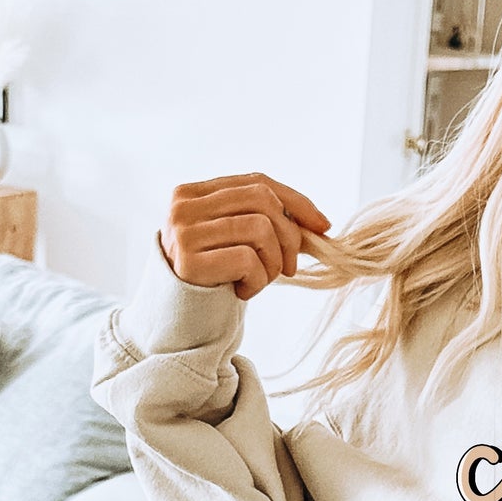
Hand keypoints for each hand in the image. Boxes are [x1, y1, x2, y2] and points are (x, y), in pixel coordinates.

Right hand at [160, 173, 331, 300]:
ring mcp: (183, 232)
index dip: (296, 202)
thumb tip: (321, 224)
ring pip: (260, 228)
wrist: (179, 318)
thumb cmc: (216, 277)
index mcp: (195, 192)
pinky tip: (242, 291)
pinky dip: (257, 281)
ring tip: (261, 280)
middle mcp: (184, 206)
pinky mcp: (188, 262)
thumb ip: (268, 223)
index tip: (322, 226)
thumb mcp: (239, 242)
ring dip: (274, 263)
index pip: (257, 182)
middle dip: (289, 236)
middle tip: (289, 268)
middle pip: (263, 200)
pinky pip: (248, 260)